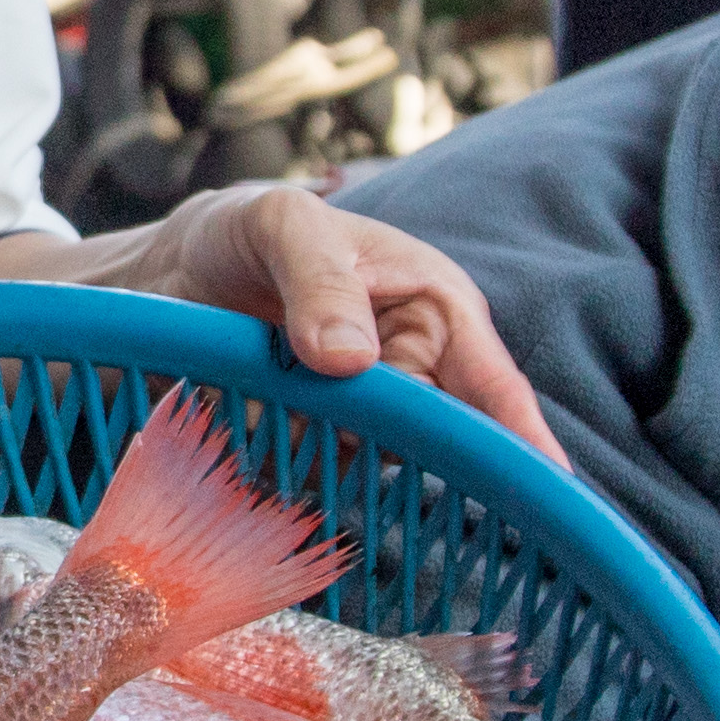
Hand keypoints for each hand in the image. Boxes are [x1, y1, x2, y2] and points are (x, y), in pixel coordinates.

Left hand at [7, 182, 560, 458]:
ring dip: (316, 449)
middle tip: (312, 405)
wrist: (170, 271)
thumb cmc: (247, 230)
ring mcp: (365, 416)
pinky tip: (238, 421)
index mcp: (435, 307)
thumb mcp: (280, 225)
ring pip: (366, 464)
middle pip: (430, 440)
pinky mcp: (314, 447)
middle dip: (377, 437)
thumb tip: (350, 360)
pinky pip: (313, 479)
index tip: (549, 495)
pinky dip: (280, 465)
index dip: (522, 440)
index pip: (492, 384)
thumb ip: (318, 280)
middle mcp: (415, 370)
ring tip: (256, 390)